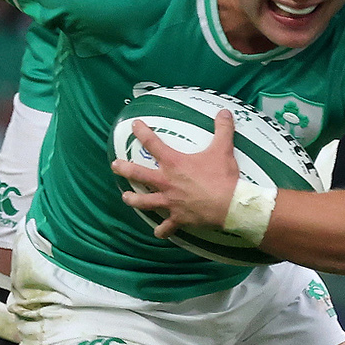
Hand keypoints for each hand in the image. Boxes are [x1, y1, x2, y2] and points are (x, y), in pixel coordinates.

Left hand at [112, 114, 238, 237]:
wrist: (229, 205)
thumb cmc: (222, 177)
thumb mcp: (223, 149)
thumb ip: (222, 129)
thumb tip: (225, 111)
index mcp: (174, 163)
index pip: (153, 144)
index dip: (142, 132)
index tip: (133, 125)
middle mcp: (166, 182)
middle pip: (139, 174)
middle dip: (124, 169)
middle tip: (114, 166)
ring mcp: (170, 202)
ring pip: (144, 202)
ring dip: (134, 200)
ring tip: (126, 198)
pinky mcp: (178, 218)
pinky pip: (167, 227)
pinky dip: (162, 230)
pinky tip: (158, 232)